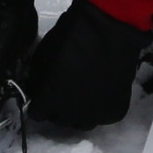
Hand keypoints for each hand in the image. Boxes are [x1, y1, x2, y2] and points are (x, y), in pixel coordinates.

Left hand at [21, 0, 149, 133]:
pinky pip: (103, 117)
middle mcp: (70, 115)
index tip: (43, 94)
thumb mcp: (43, 56)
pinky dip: (101, 107)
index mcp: (48, 101)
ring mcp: (95, 115)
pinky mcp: (115, 111)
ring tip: (82, 93)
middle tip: (63, 90)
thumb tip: (37, 88)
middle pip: (58, 120)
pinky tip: (101, 91)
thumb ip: (38, 78)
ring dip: (78, 111)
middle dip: (57, 107)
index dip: (39, 103)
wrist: (109, 29)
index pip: (36, 114)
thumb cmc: (72, 37)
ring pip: (82, 123)